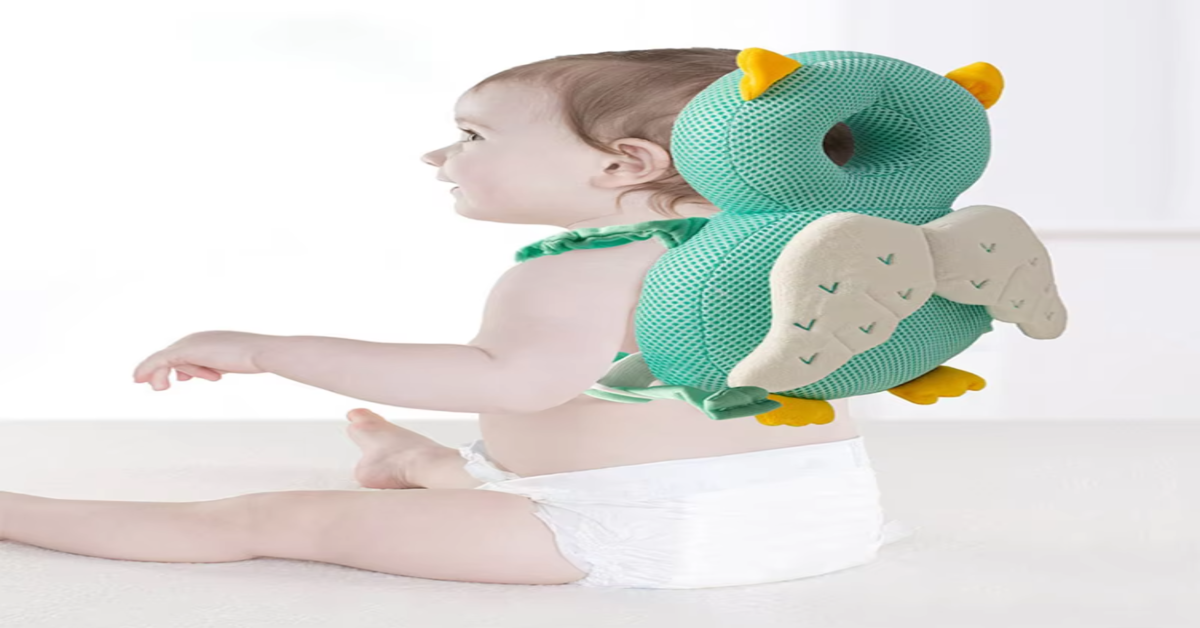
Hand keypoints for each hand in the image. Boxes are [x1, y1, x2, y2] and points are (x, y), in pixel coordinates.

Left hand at [133, 330, 276, 390]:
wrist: (261, 352)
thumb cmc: (255, 358)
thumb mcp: (233, 361)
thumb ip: (219, 364)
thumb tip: (215, 370)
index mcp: (208, 339)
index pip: (186, 352)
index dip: (182, 366)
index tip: (182, 379)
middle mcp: (196, 338)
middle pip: (171, 355)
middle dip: (162, 370)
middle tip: (160, 387)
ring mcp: (190, 343)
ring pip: (163, 359)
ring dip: (157, 374)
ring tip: (160, 388)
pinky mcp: (186, 351)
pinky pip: (159, 361)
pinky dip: (147, 369)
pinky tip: (138, 379)